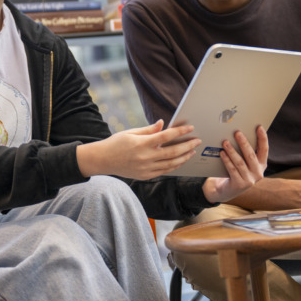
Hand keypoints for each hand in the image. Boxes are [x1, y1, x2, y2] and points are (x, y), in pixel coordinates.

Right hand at [76, 120, 202, 179]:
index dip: (180, 131)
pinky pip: (164, 171)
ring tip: (192, 151)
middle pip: (173, 152)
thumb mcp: (131, 132)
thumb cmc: (116, 143)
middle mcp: (145, 157)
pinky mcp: (145, 176)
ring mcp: (146, 169)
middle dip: (188, 146)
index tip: (190, 127)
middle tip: (197, 140)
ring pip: (171, 164)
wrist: (102, 161)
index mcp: (142, 144)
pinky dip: (174, 166)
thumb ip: (149, 130)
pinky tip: (180, 160)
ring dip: (184, 157)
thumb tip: (163, 123)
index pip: (166, 136)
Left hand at [202, 126, 268, 203]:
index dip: (263, 138)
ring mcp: (249, 180)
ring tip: (225, 142)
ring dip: (232, 151)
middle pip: (251, 155)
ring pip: (240, 162)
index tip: (259, 127)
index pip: (264, 150)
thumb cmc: (236, 171)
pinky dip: (227, 160)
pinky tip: (222, 153)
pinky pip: (232, 169)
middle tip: (237, 133)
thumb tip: (240, 134)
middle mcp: (258, 173)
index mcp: (262, 165)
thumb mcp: (245, 162)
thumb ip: (246, 151)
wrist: (227, 190)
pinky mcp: (239, 185)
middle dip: (244, 143)